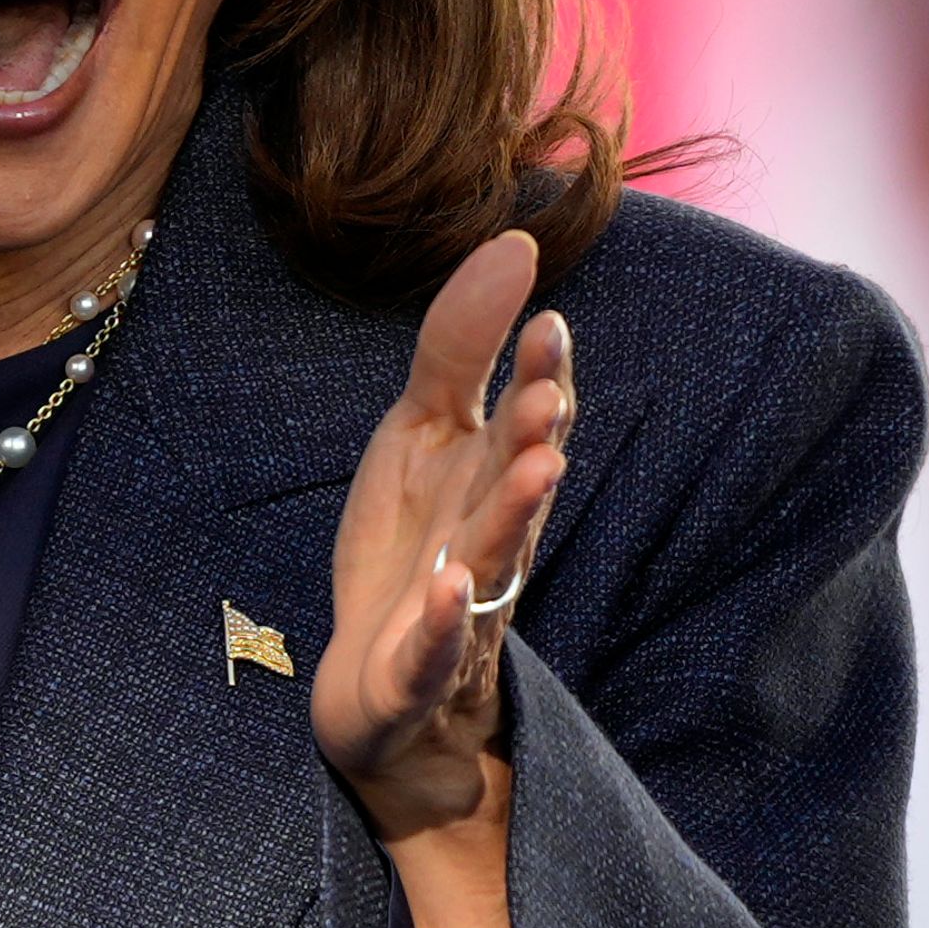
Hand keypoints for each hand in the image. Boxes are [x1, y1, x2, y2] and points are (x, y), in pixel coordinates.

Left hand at [310, 230, 576, 927]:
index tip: (551, 322)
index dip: (540, 377)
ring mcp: (458, 608)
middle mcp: (487, 538)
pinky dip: (444, 623)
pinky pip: (435, 650)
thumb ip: (462, 346)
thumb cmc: (410, 544)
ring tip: (536, 470)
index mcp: (487, 478)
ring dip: (515, 516)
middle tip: (552, 399)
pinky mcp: (417, 671)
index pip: (524, 421)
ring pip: (494, 560)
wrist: (377, 683)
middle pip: (517, 487)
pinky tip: (449, 589)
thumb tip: (517, 244)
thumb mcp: (423, 433)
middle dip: (536, 442)